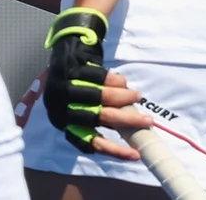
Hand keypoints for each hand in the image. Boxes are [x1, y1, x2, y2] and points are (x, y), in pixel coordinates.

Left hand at [43, 8, 149, 159]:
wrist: (67, 50)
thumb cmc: (79, 85)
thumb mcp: (85, 106)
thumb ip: (102, 118)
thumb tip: (133, 135)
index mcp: (62, 122)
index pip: (87, 142)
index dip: (112, 150)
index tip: (135, 154)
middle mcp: (58, 107)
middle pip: (97, 118)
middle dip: (126, 120)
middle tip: (147, 120)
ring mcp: (61, 86)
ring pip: (99, 97)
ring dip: (123, 98)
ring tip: (137, 96)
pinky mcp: (68, 67)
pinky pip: (97, 77)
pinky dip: (114, 81)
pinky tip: (123, 82)